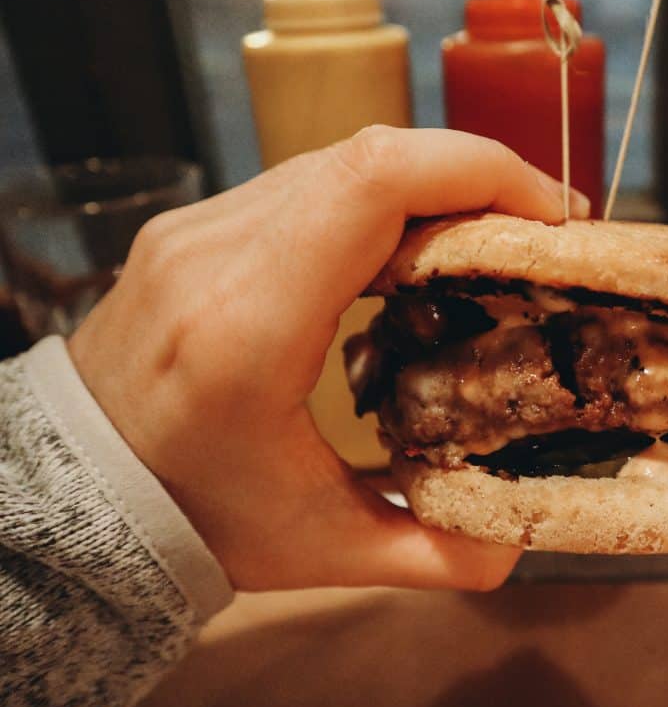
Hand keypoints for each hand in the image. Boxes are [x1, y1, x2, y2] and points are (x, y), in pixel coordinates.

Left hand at [69, 126, 589, 591]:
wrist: (79, 489)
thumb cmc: (196, 518)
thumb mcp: (324, 549)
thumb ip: (434, 553)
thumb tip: (524, 539)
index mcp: (249, 329)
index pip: (373, 185)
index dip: (480, 173)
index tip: (550, 216)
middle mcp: (215, 254)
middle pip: (371, 154)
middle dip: (477, 176)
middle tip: (538, 232)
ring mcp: (196, 228)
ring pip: (341, 157)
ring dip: (430, 182)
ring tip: (488, 236)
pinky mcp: (194, 224)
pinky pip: (307, 180)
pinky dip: (380, 196)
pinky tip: (413, 245)